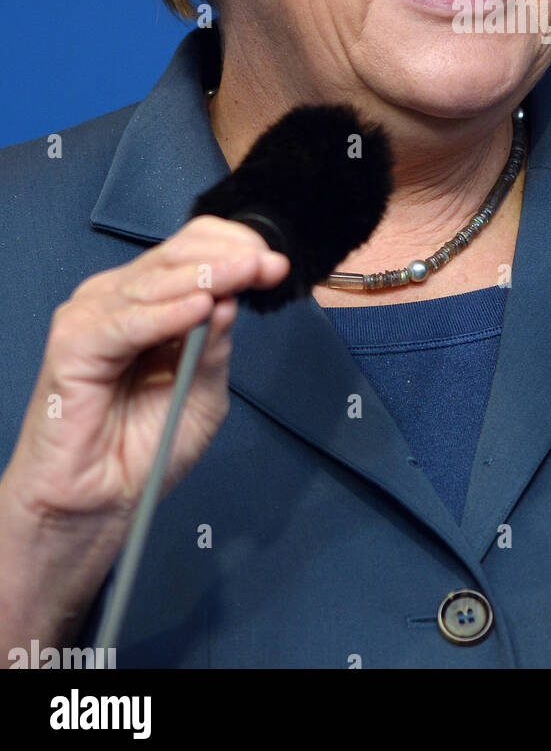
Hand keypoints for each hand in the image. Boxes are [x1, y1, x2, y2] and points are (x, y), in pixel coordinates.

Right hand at [2, 215, 289, 532]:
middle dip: (229, 258)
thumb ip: (216, 345)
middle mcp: (121, 298)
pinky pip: (127, 322)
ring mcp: (94, 316)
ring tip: (244, 275)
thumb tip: (231, 299)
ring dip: (206, 276)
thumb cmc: (144, 447)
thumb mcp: (203, 390)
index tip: (276, 266)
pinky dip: (166, 315)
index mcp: (152, 300)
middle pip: (176, 256)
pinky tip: (200, 308)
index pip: (192, 250)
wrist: (98, 501)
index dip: (235, 249)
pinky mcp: (74, 344)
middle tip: (268, 266)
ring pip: (156, 281)